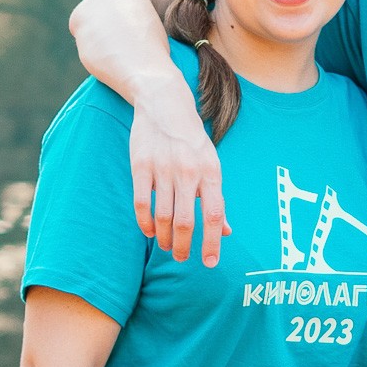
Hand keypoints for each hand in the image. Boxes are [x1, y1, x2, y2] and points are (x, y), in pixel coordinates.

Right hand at [129, 80, 229, 266]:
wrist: (165, 103)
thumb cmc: (192, 141)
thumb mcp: (212, 165)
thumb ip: (216, 199)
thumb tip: (226, 231)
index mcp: (211, 172)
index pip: (214, 215)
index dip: (212, 242)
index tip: (209, 263)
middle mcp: (189, 171)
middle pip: (185, 221)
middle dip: (184, 246)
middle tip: (182, 258)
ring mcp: (163, 168)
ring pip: (162, 216)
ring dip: (164, 238)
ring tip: (167, 247)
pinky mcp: (140, 165)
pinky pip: (141, 202)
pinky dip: (145, 222)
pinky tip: (149, 232)